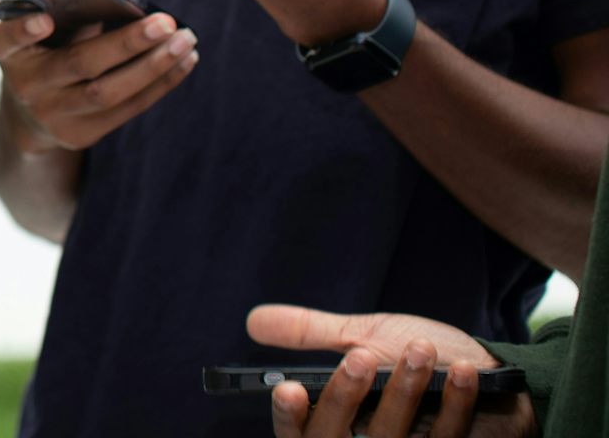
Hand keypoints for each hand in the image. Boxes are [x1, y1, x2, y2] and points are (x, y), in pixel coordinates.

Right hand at [0, 12, 198, 152]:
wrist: (28, 117)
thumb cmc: (42, 55)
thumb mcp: (39, 36)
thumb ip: (66, 18)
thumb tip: (127, 4)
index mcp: (9, 53)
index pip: (4, 41)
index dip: (23, 31)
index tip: (45, 20)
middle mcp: (25, 86)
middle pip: (80, 64)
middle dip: (126, 43)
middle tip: (166, 22)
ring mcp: (53, 116)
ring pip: (109, 93)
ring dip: (154, 66)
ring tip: (186, 41)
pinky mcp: (79, 136)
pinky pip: (126, 110)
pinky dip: (160, 84)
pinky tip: (184, 61)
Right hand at [248, 305, 534, 436]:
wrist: (493, 375)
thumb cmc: (422, 358)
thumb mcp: (362, 339)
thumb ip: (311, 334)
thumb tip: (253, 320)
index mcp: (336, 422)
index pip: (298, 434)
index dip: (290, 417)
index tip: (290, 388)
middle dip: (346, 396)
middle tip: (361, 356)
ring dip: (406, 391)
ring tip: (421, 350)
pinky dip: (456, 402)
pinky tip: (464, 372)